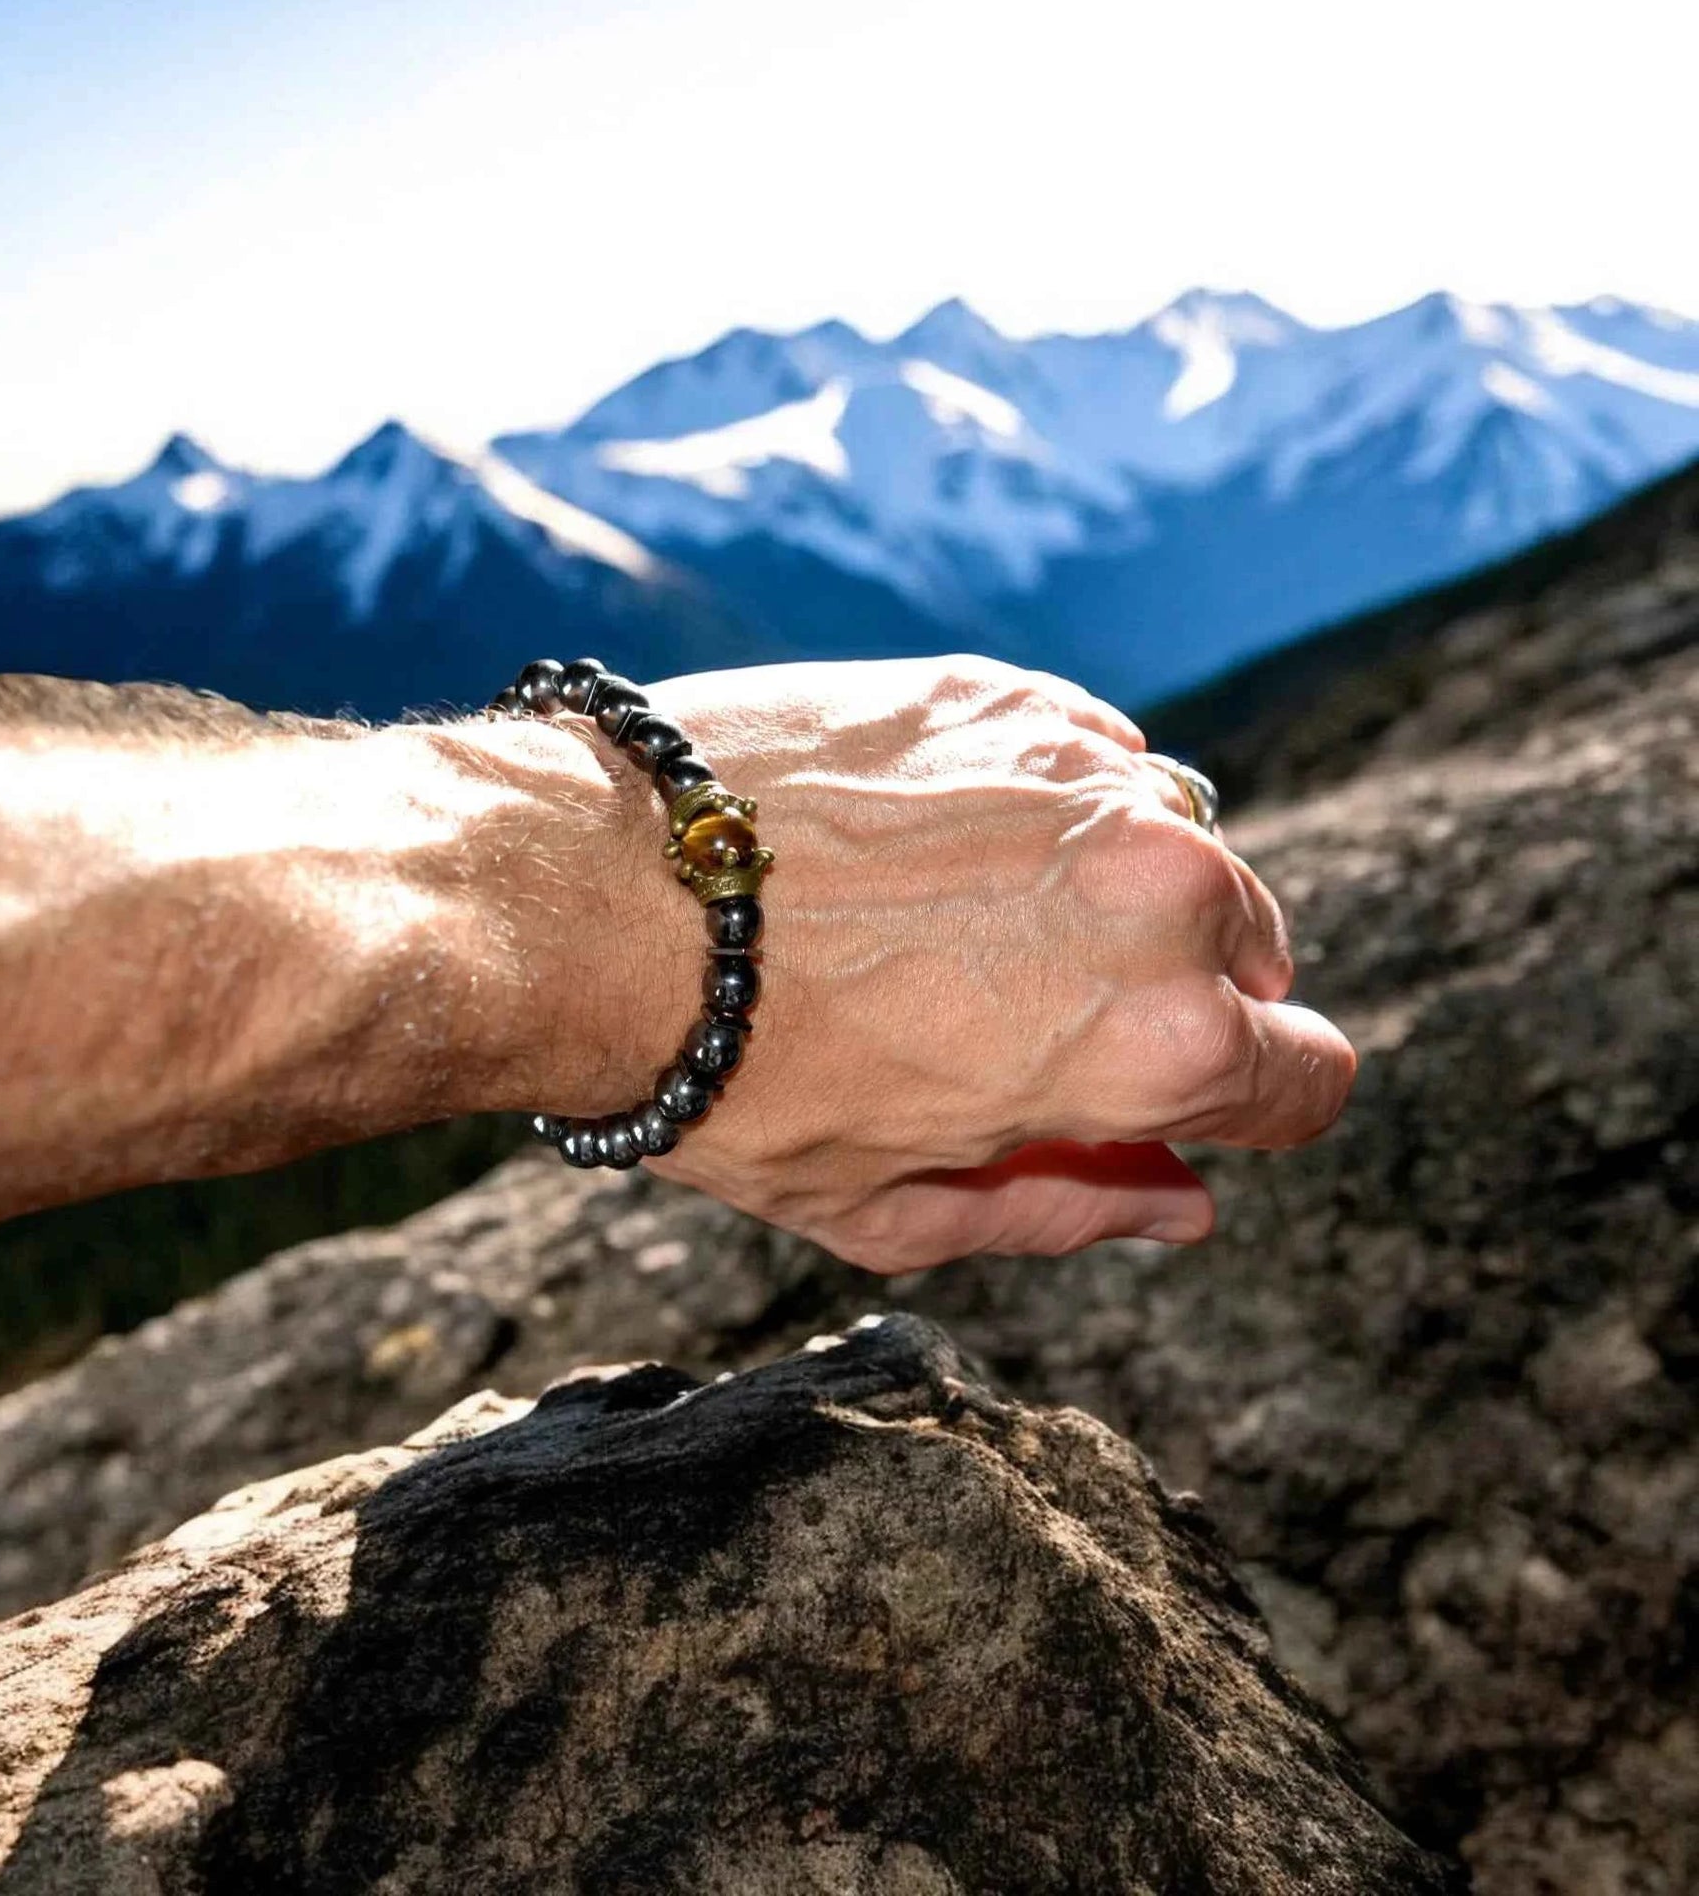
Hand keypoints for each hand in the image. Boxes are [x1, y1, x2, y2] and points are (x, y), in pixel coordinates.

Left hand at [632, 656, 1354, 1273]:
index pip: (1307, 1076)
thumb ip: (1071, 1206)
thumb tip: (1183, 1203)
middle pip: (1252, 950)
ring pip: (1172, 842)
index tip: (1181, 1101)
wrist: (593, 898)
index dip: (1250, 1105)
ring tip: (964, 926)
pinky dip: (1044, 808)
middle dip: (1177, 996)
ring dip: (1108, 891)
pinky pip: (1087, 759)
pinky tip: (932, 847)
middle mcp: (1160, 886)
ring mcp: (1087, 771)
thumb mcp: (896, 1208)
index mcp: (1158, 1041)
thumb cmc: (732, 1078)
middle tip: (1032, 1018)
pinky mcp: (1010, 693)